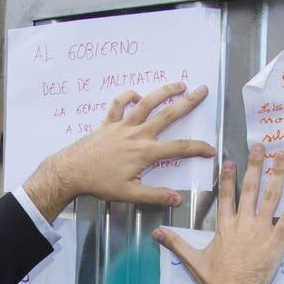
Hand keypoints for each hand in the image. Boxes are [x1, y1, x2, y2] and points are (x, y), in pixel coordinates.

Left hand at [22, 82, 216, 219]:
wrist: (72, 171)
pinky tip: (137, 95)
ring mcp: (123, 125)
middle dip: (188, 102)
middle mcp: (137, 134)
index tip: (211, 149)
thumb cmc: (100, 184)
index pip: (180, 148)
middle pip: (168, 114)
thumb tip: (178, 199)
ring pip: (147, 102)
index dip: (198, 148)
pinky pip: (120, 104)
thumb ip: (156, 196)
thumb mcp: (130, 194)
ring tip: (180, 84)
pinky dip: (129, 96)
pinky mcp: (109, 122)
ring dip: (164, 91)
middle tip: (203, 91)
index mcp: (146, 152)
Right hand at [153, 144, 283, 283]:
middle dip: (256, 165)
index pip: (226, 195)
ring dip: (277, 175)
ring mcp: (261, 230)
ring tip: (283, 157)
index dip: (228, 177)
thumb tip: (157, 234)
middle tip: (260, 147)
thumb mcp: (192, 259)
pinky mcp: (276, 240)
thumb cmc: (214, 279)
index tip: (231, 160)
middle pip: (251, 188)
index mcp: (225, 226)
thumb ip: (176, 242)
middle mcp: (243, 223)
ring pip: (271, 197)